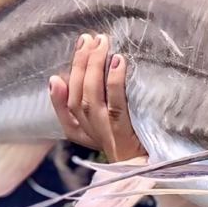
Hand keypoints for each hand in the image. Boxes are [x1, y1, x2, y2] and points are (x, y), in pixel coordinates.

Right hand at [49, 33, 144, 161]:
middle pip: (78, 97)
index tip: (61, 70)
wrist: (153, 167)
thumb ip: (80, 105)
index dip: (59, 92)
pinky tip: (118, 61)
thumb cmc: (131, 140)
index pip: (65, 108)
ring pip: (91, 98)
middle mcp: (92, 133)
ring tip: (101, 43)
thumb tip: (54, 80)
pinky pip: (116, 104)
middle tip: (89, 39)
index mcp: (83, 132)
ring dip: (94, 67)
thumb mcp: (104, 124)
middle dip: (80, 65)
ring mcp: (107, 132)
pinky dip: (114, 81)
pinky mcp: (125, 132)